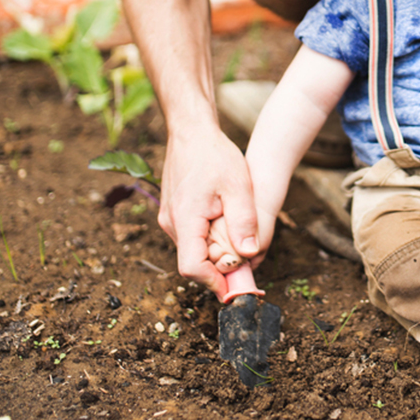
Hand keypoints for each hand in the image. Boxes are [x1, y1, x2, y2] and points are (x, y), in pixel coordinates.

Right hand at [157, 125, 260, 299]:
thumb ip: (244, 221)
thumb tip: (249, 253)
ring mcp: (170, 219)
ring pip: (193, 251)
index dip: (214, 283)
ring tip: (239, 240)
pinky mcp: (174, 214)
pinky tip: (226, 226)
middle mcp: (171, 224)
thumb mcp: (239, 186)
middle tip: (247, 263)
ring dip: (215, 254)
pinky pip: (191, 238)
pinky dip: (209, 240)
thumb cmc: (214, 155)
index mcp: (185, 219)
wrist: (191, 131)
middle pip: (193, 263)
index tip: (236, 288)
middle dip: (219, 269)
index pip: (192, 268)